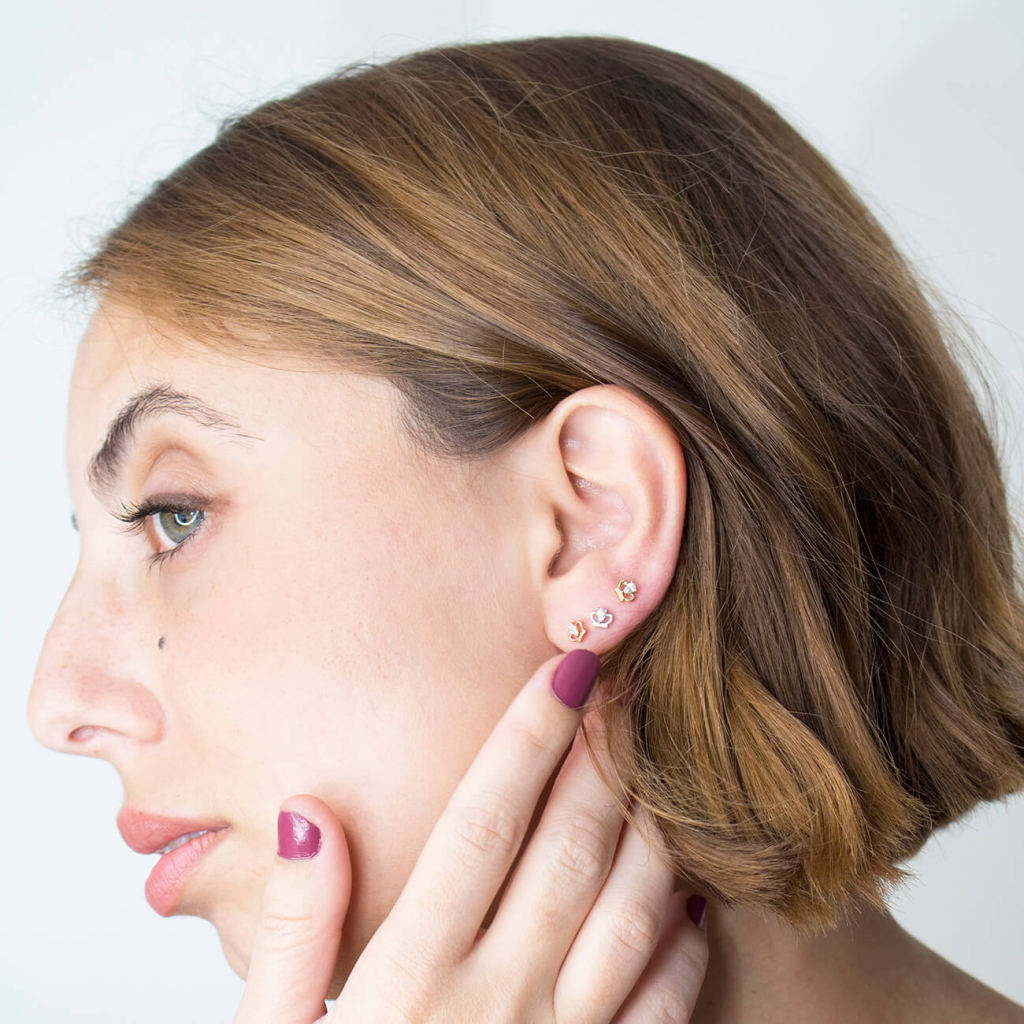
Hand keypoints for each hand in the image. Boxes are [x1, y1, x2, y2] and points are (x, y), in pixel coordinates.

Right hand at [232, 649, 709, 1022]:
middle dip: (605, 756)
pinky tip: (690, 892)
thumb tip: (308, 814)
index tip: (565, 666)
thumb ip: (294, 932)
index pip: (482, 822)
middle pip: (567, 850)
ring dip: (654, 827)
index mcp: (410, 978)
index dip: (528, 736)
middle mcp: (494, 1004)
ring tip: (670, 758)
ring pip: (628, 913)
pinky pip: (660, 1007)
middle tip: (635, 683)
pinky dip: (682, 942)